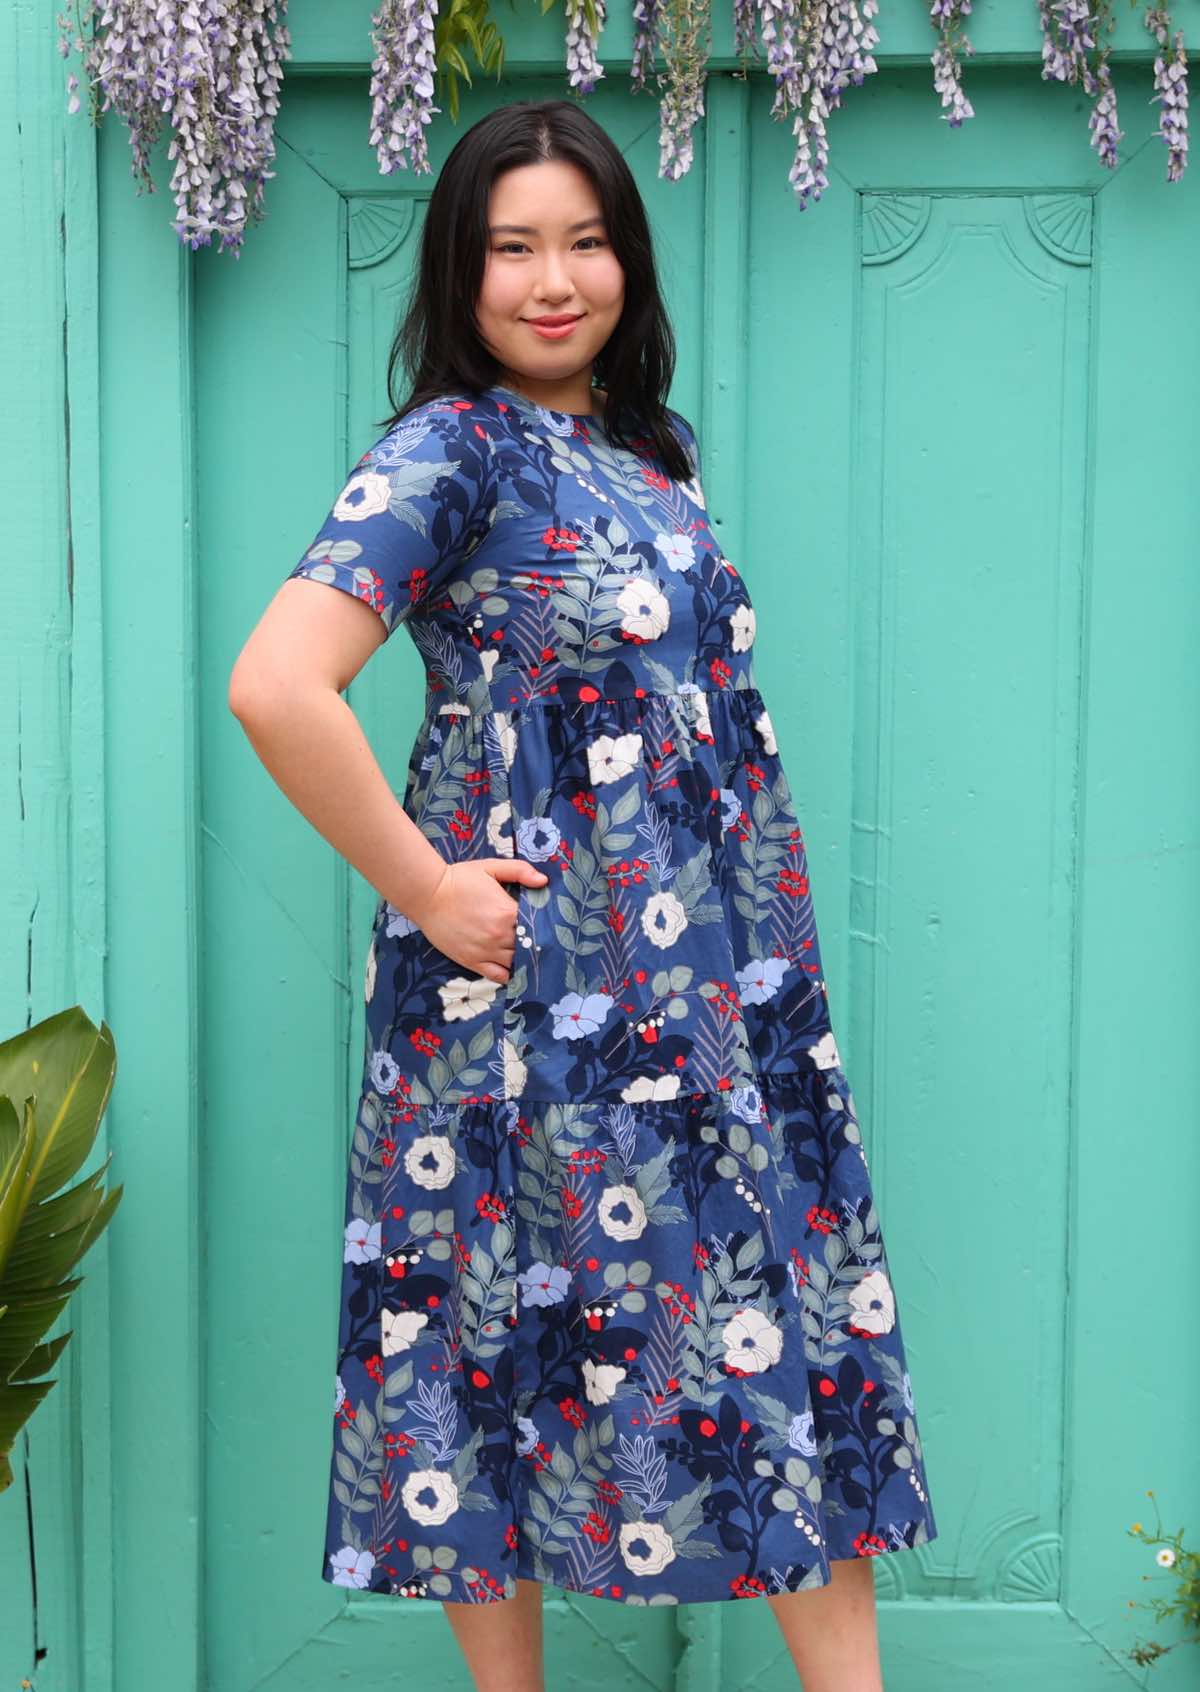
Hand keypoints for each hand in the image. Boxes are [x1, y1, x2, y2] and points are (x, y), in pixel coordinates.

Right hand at [411, 858, 547, 983]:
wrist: (428, 895)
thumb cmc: (460, 879)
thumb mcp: (490, 867)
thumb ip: (520, 871)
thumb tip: (543, 881)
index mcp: (507, 913)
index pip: (537, 925)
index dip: (541, 924)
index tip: (542, 922)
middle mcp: (500, 936)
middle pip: (528, 946)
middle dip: (532, 941)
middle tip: (533, 936)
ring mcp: (486, 951)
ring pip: (516, 962)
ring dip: (522, 957)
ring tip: (523, 951)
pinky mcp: (472, 961)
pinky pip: (498, 975)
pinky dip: (507, 974)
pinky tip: (510, 966)